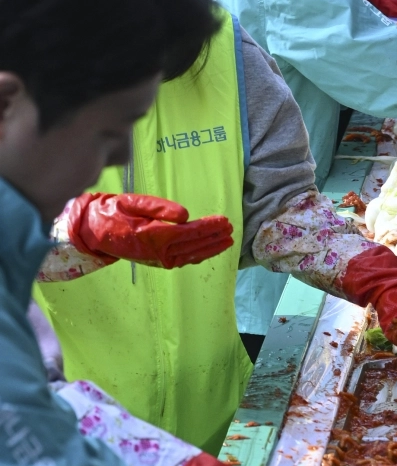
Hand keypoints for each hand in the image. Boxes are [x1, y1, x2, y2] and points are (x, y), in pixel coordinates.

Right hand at [67, 192, 233, 270]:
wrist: (96, 231)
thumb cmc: (114, 212)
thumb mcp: (133, 202)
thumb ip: (159, 207)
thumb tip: (185, 215)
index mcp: (154, 235)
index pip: (189, 232)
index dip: (208, 226)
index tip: (224, 220)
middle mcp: (160, 252)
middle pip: (195, 244)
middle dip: (214, 236)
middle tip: (231, 228)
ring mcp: (160, 260)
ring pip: (192, 255)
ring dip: (211, 248)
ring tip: (228, 240)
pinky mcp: (159, 262)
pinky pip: (185, 260)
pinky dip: (200, 255)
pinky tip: (211, 249)